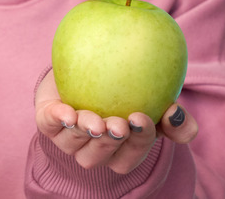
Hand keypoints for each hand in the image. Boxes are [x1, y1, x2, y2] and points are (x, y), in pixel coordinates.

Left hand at [34, 73, 197, 173]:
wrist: (84, 68)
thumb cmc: (124, 92)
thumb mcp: (155, 101)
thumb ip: (174, 116)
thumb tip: (176, 114)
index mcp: (119, 149)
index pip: (130, 156)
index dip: (138, 142)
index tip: (142, 118)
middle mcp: (92, 149)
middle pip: (101, 156)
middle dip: (111, 141)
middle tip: (120, 123)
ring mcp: (67, 137)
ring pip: (74, 145)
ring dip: (86, 133)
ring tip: (95, 120)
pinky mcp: (47, 120)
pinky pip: (48, 125)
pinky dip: (58, 119)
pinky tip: (68, 112)